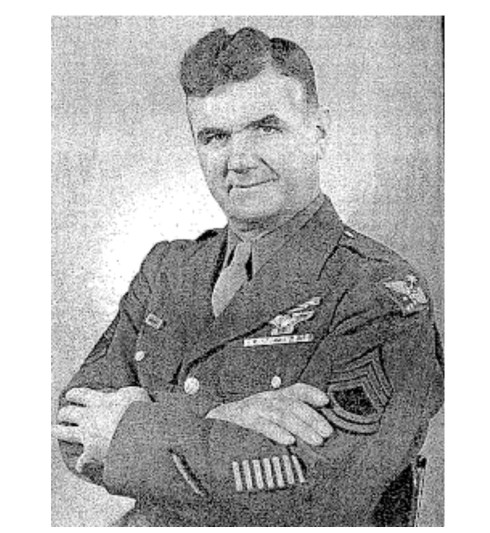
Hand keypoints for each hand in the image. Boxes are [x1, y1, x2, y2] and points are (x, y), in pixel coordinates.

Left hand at [52, 386, 149, 472]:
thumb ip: (124, 393)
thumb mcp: (134, 393)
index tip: (70, 395)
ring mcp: (87, 436)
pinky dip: (81, 464)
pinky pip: (82, 461)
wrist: (136, 434)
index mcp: (98, 401)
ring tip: (55, 430)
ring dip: (59, 431)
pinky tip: (81, 466)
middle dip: (64, 413)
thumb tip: (120, 395)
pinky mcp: (91, 453)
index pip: (80, 394)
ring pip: (65, 432)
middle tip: (63, 414)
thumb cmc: (137, 411)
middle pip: (68, 413)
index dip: (74, 394)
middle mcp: (88, 417)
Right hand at [206, 383, 331, 445]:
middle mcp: (265, 399)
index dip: (311, 393)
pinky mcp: (242, 420)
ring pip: (281, 414)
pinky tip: (288, 440)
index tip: (326, 401)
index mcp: (273, 396)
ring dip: (301, 426)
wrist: (210, 423)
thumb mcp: (265, 415)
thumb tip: (313, 431)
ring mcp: (253, 408)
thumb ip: (285, 419)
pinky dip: (276, 432)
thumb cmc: (243, 422)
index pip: (295, 389)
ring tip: (316, 440)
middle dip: (312, 418)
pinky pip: (261, 425)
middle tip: (327, 433)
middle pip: (292, 404)